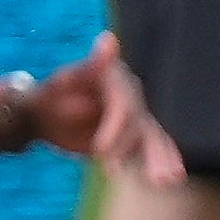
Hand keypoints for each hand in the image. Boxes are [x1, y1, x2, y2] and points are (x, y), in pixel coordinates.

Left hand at [27, 32, 186, 187]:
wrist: (46, 118)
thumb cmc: (51, 98)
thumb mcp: (63, 83)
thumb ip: (90, 66)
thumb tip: (109, 39)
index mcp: (115, 78)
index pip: (122, 103)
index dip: (114, 127)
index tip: (99, 150)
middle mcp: (131, 94)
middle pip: (142, 123)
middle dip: (143, 150)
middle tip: (135, 175)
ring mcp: (135, 115)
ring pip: (152, 136)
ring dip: (159, 158)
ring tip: (164, 181)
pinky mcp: (136, 134)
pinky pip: (154, 146)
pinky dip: (163, 160)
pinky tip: (173, 177)